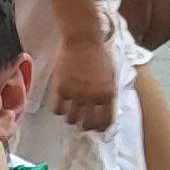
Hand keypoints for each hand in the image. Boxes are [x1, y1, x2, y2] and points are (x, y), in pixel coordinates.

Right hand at [49, 23, 118, 138]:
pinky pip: (58, 109)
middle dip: (86, 126)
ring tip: (71, 114)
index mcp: (108, 94)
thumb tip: (105, 107)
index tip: (97, 129)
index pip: (106, 121)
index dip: (101, 128)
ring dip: (72, 119)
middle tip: (83, 124)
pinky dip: (59, 111)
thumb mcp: (111, 75)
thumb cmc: (99, 55)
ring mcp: (76, 94)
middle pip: (89, 123)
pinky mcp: (61, 89)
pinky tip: (61, 105)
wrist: (83, 41)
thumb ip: (108, 93)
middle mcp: (93, 97)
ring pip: (72, 119)